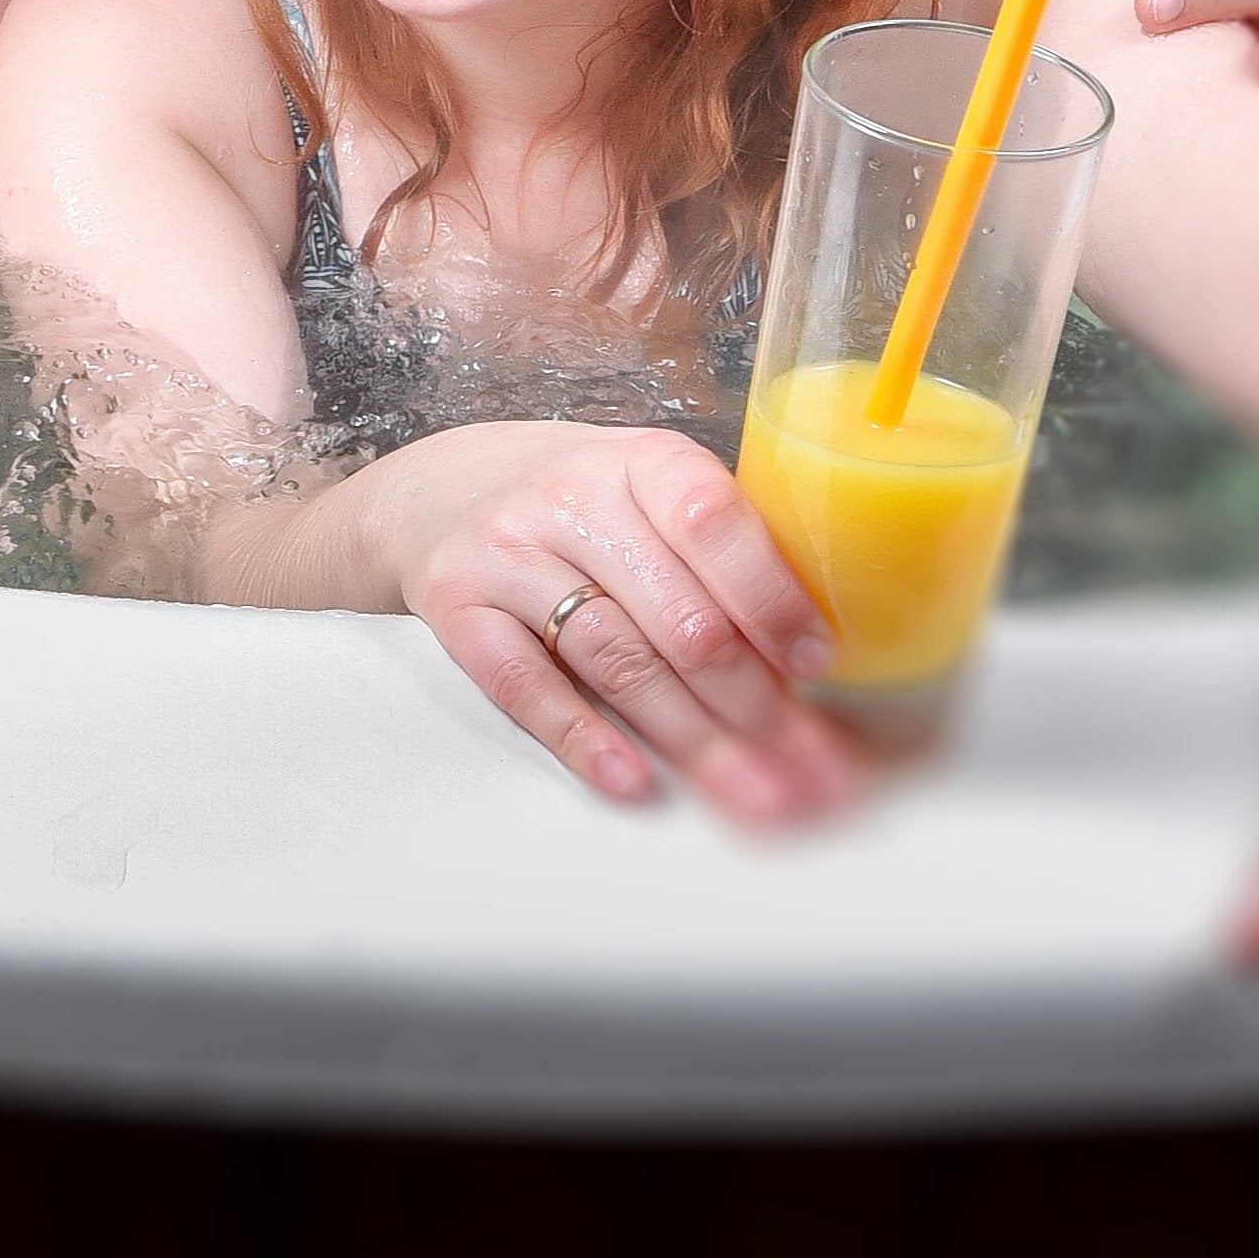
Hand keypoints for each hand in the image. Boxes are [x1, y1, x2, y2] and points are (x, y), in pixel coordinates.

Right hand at [344, 419, 856, 825]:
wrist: (439, 492)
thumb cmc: (580, 505)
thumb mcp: (649, 489)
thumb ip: (721, 552)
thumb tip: (815, 663)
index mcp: (641, 462)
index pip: (713, 522)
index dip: (771, 599)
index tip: (818, 666)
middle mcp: (571, 498)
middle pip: (678, 617)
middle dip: (756, 707)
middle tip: (810, 771)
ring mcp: (508, 553)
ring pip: (616, 660)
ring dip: (694, 740)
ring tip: (753, 796)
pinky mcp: (457, 608)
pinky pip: (524, 684)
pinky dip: (582, 737)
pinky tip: (632, 780)